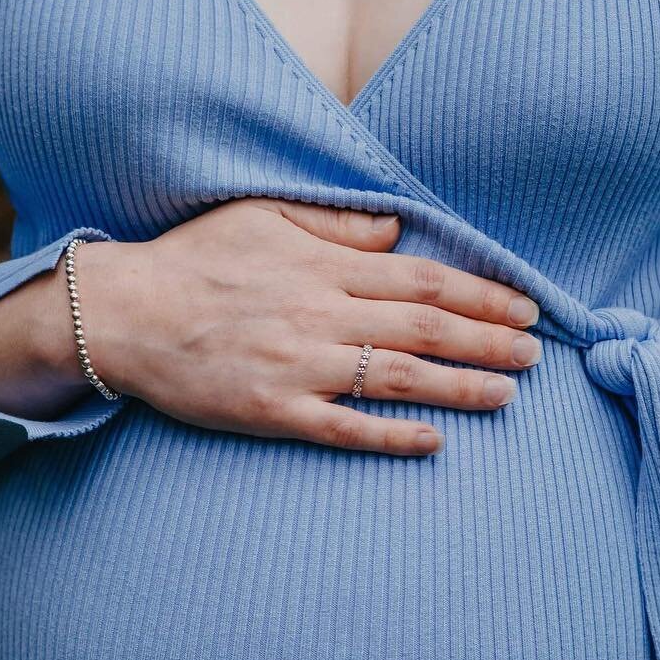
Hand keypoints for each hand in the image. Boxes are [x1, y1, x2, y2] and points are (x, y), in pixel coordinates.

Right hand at [66, 198, 542, 455]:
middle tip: (536, 356)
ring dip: (460, 387)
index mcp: (324, 265)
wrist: (124, 314)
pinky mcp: (275, 410)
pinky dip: (392, 435)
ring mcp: (300, 365)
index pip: (423, 279)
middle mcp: (321, 313)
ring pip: (399, 377)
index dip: (482, 295)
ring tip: (508, 395)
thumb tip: (398, 229)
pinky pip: (345, 426)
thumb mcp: (265, 217)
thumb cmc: (193, 260)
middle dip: (489, 342)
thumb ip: (336, 226)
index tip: (524, 308)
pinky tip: (434, 442)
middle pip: (426, 327)